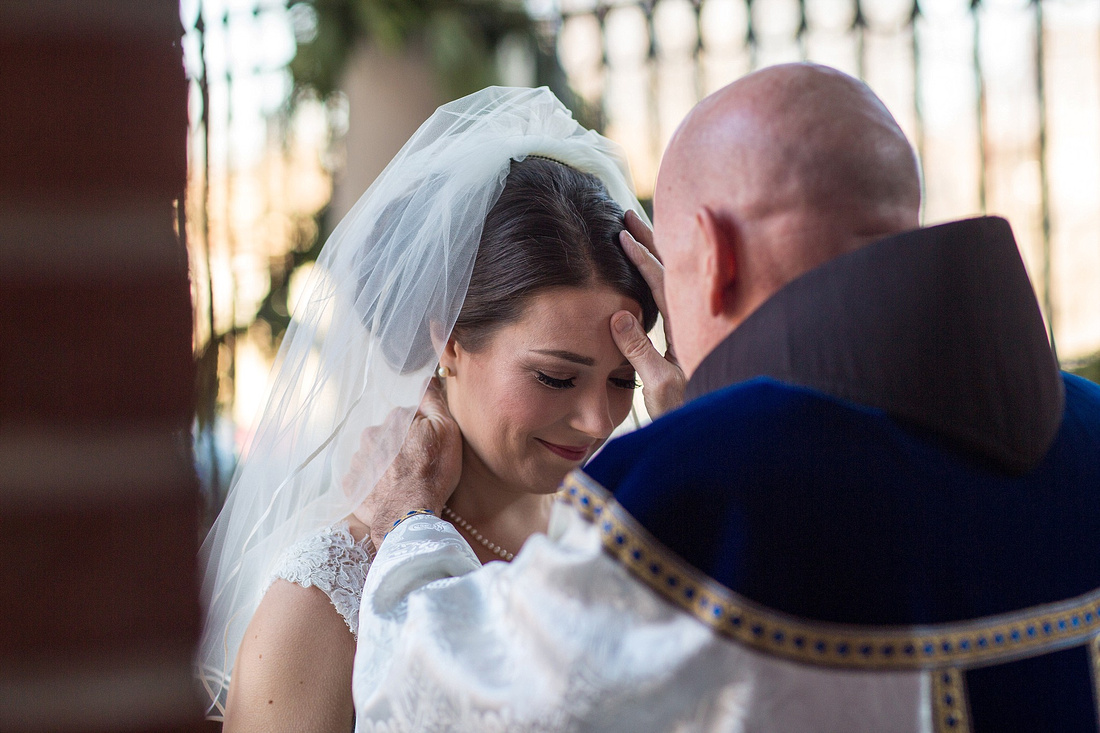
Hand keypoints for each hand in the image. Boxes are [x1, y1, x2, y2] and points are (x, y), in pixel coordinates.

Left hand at [354, 378, 462, 544]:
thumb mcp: (447, 431)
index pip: (410, 418)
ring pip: (375, 456)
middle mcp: (372, 434)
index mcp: (395, 419)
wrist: (409, 515)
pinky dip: (374, 483)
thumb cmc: (433, 473)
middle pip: (390, 436)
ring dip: (386, 465)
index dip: (422, 432)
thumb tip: (426, 378)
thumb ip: (433, 401)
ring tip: (403, 482)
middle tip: (417, 468)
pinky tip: (388, 492)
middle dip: (401, 447)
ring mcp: (359, 460)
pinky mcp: (352, 484)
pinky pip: (363, 478)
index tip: (429, 448)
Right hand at [612, 210, 685, 418]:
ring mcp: (694, 326)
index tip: (622, 234)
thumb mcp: (660, 384)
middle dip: (650, 239)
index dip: (642, 256)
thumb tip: (617, 314)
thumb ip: (638, 350)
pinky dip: (660, 272)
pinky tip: (648, 266)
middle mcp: (695, 320)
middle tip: (626, 214)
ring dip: (655, 251)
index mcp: (689, 327)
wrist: (716, 429)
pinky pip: (674, 293)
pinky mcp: (691, 335)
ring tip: (636, 229)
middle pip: (672, 268)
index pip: (663, 281)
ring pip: (675, 277)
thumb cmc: (689, 410)